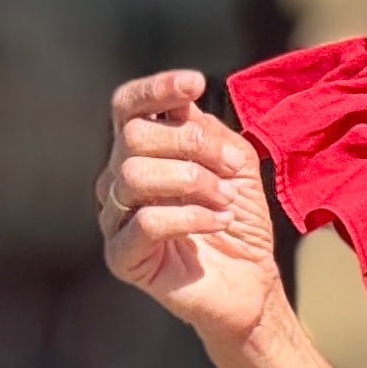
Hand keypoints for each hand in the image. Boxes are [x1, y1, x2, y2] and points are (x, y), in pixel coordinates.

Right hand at [97, 70, 285, 360]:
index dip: (155, 89)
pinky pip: (146, 221)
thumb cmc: (238, 221)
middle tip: (232, 169)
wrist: (250, 284)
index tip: (195, 84)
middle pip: (133, 136)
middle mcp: (118, 179)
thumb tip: (184, 106)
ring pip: (134, 175)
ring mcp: (116, 218)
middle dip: (192, 145)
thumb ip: (209, 131)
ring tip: (226, 200)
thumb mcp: (235, 164)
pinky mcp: (122, 257)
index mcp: (140, 151)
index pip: (127, 106)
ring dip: (193, 182)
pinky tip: (219, 222)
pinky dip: (192, 216)